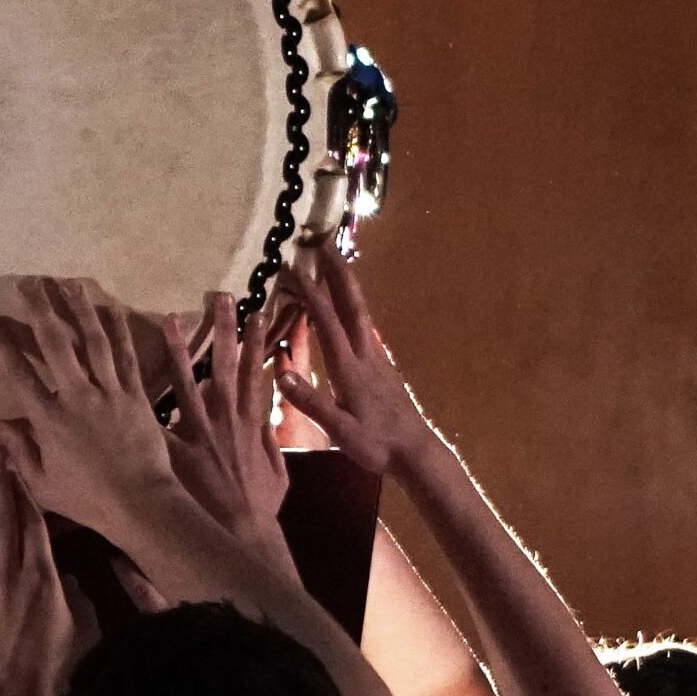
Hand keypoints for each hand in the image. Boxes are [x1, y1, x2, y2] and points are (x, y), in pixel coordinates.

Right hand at [0, 277, 177, 537]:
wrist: (141, 504)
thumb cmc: (88, 500)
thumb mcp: (42, 485)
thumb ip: (19, 453)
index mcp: (49, 421)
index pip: (19, 374)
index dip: (3, 346)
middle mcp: (76, 397)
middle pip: (55, 344)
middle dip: (38, 310)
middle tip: (26, 283)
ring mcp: (109, 392)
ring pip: (92, 340)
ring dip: (78, 308)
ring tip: (66, 283)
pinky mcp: (136, 394)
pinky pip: (126, 355)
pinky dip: (118, 329)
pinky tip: (110, 307)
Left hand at [0, 446, 78, 695]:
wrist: (8, 695)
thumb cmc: (51, 667)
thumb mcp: (78, 630)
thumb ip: (76, 601)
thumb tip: (70, 585)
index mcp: (43, 575)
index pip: (33, 522)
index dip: (27, 489)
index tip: (21, 462)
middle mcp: (12, 570)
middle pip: (3, 515)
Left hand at [160, 289, 293, 556]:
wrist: (239, 534)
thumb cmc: (259, 510)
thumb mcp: (279, 474)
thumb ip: (272, 444)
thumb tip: (270, 423)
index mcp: (252, 423)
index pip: (255, 372)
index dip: (256, 342)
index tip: (255, 313)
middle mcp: (225, 420)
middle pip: (227, 366)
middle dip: (225, 330)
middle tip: (220, 296)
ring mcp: (199, 433)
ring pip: (188, 382)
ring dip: (180, 348)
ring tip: (170, 317)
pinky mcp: (175, 451)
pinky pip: (156, 418)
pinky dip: (143, 396)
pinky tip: (127, 378)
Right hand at [274, 248, 437, 478]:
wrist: (415, 452)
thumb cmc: (376, 445)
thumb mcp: (340, 431)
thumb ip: (311, 402)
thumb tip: (281, 373)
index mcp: (351, 369)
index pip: (328, 323)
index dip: (311, 294)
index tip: (294, 268)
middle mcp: (366, 355)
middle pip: (351, 305)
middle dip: (337, 272)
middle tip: (324, 242)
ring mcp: (377, 358)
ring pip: (360, 312)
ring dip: (346, 284)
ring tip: (334, 263)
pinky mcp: (383, 366)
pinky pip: (364, 326)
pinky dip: (353, 306)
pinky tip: (349, 306)